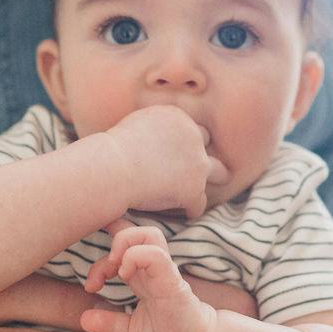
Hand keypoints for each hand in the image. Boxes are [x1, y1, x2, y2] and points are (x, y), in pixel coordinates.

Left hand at [82, 221, 216, 331]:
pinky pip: (155, 255)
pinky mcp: (172, 281)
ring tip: (115, 270)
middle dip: (112, 242)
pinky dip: (134, 257)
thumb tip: (84, 318)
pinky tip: (124, 276)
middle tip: (101, 276)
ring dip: (124, 244)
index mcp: (143, 275)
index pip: (124, 244)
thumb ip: (108, 323)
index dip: (103, 251)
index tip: (92, 284)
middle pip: (135, 230)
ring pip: (148, 234)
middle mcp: (153, 268)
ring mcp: (164, 271)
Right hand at [104, 105, 229, 217]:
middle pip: (206, 142)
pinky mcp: (193, 190)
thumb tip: (153, 139)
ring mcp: (197, 163)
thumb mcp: (136, 125)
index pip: (187, 127)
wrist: (112, 168)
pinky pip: (199, 203)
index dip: (182, 141)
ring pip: (220, 172)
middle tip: (197, 165)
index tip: (175, 152)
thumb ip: (154, 129)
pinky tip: (186, 213)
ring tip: (203, 189)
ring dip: (214, 179)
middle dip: (200, 152)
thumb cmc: (112, 149)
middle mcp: (193, 136)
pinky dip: (192, 208)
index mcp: (178, 117)